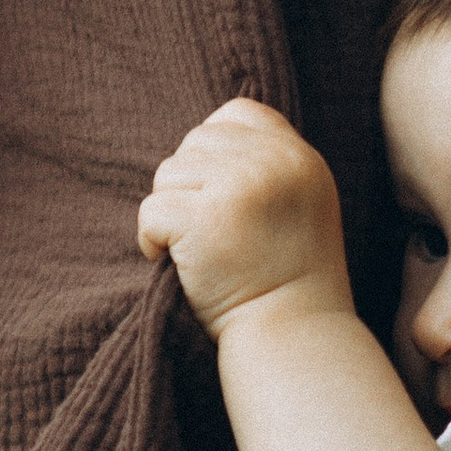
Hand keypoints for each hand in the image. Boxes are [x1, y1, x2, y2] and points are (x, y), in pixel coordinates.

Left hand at [136, 99, 352, 338]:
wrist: (293, 336)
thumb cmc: (289, 278)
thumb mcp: (300, 204)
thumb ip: (267, 166)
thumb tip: (201, 144)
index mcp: (298, 156)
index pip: (237, 114)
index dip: (214, 151)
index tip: (218, 197)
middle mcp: (273, 162)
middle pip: (195, 143)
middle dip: (189, 186)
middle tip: (208, 233)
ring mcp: (239, 186)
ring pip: (168, 173)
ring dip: (170, 212)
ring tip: (198, 250)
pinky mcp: (204, 218)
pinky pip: (150, 209)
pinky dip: (151, 240)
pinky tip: (175, 264)